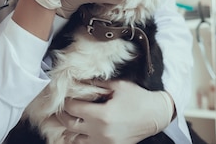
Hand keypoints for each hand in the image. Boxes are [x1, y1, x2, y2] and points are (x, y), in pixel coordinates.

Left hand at [56, 80, 174, 143]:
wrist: (156, 115)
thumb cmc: (138, 98)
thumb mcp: (118, 85)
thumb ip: (97, 82)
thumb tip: (79, 79)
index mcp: (102, 115)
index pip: (73, 108)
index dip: (65, 100)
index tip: (64, 95)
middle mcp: (100, 132)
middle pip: (69, 124)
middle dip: (62, 114)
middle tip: (59, 107)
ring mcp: (104, 142)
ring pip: (75, 139)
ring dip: (69, 129)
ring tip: (68, 119)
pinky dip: (80, 138)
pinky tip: (79, 130)